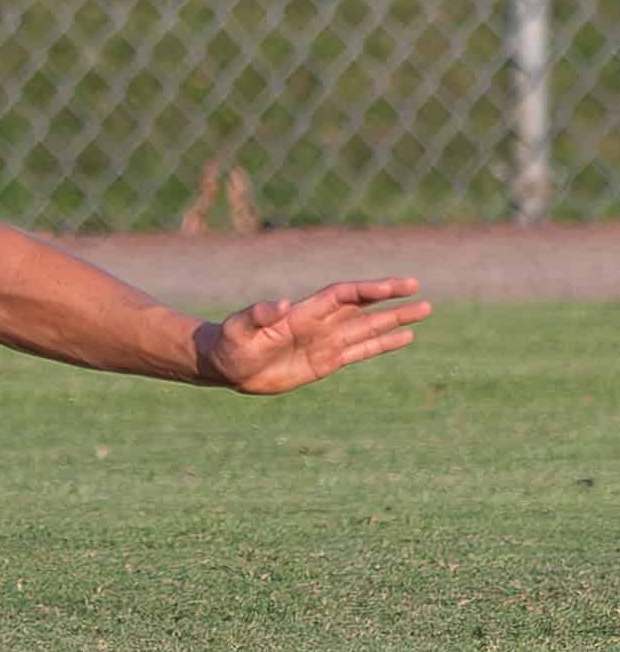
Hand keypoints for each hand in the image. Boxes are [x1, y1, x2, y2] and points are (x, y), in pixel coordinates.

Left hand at [198, 277, 431, 394]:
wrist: (226, 366)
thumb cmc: (230, 344)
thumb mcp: (240, 329)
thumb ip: (259, 315)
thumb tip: (280, 303)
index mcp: (304, 313)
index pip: (345, 296)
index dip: (370, 289)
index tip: (397, 285)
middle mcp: (320, 324)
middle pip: (363, 307)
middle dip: (390, 299)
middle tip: (419, 290)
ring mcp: (325, 342)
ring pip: (368, 328)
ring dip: (395, 320)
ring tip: (424, 310)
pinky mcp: (326, 362)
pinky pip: (361, 351)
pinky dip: (383, 344)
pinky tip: (405, 337)